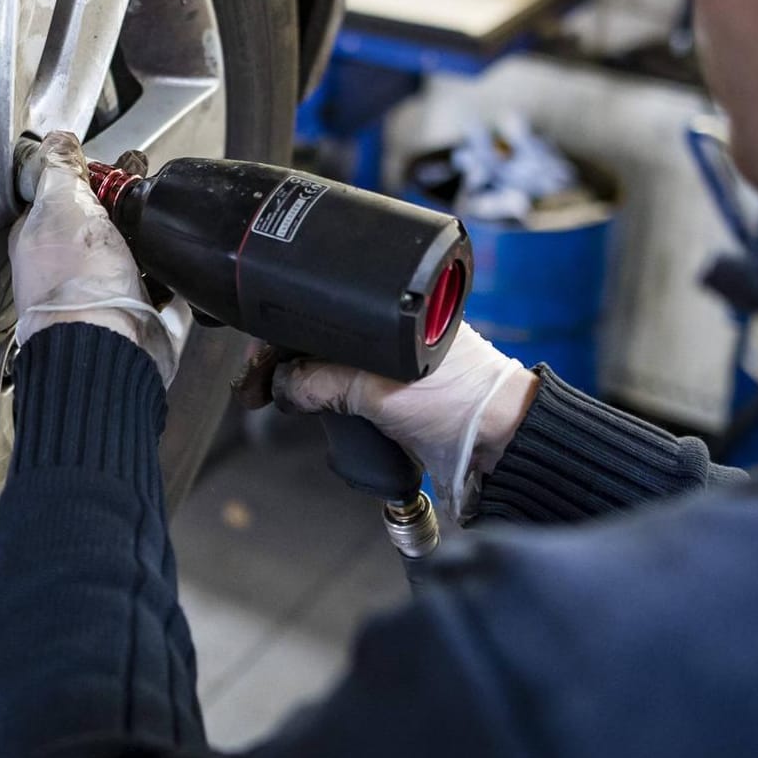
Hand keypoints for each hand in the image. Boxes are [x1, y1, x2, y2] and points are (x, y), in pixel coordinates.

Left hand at [10, 131, 179, 383]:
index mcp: (40, 240)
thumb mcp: (61, 206)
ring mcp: (104, 292)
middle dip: (126, 200)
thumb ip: (60, 170)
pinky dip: (173, 272)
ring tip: (170, 214)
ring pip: (132, 251)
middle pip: (100, 222)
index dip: (89, 175)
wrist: (110, 345)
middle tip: (147, 179)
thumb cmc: (75, 285)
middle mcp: (69, 268)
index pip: (62, 196)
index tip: (114, 161)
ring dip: (152, 233)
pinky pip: (161, 285)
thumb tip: (57, 140)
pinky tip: (181, 257)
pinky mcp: (140, 312)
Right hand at [233, 325, 538, 519]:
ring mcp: (391, 367)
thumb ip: (322, 382)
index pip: (320, 310)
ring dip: (296, 382)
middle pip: (316, 338)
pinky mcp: (394, 398)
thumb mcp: (379, 387)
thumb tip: (280, 385)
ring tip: (272, 399)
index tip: (256, 362)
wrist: (503, 447)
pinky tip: (302, 408)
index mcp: (393, 310)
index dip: (280, 334)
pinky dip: (319, 400)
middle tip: (253, 387)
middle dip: (280, 361)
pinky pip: (343, 392)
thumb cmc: (464, 403)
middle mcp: (389, 333)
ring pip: (325, 366)